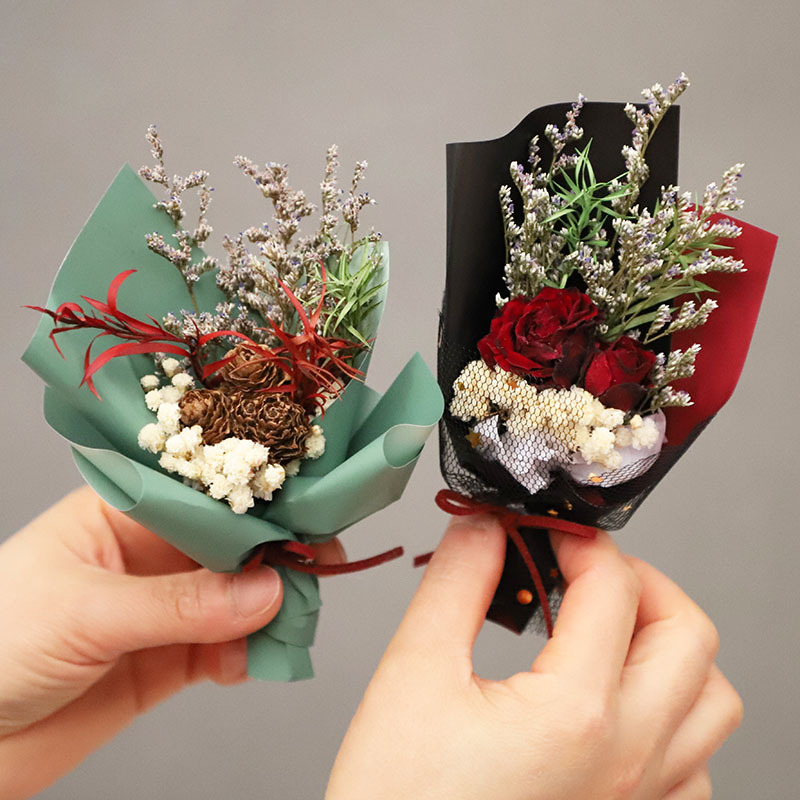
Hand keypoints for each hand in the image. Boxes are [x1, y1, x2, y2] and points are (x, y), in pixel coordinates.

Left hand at [0, 487, 341, 798]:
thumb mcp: (85, 613)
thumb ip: (179, 604)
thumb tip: (266, 589)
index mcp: (122, 512)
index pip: (202, 492)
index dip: (255, 497)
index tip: (307, 508)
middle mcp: (150, 552)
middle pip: (232, 542)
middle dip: (276, 552)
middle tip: (320, 564)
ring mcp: (165, 607)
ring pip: (239, 595)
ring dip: (272, 606)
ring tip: (293, 620)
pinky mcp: (171, 659)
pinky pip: (228, 648)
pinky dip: (251, 653)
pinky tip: (254, 663)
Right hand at [326, 515, 741, 798]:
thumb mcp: (413, 672)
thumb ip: (457, 584)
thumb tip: (483, 526)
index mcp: (576, 715)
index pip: (612, 586)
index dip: (576, 538)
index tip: (542, 530)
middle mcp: (628, 761)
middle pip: (687, 636)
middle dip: (639, 581)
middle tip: (585, 570)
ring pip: (709, 702)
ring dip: (667, 648)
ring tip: (609, 630)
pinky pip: (696, 766)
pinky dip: (673, 717)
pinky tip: (619, 706)